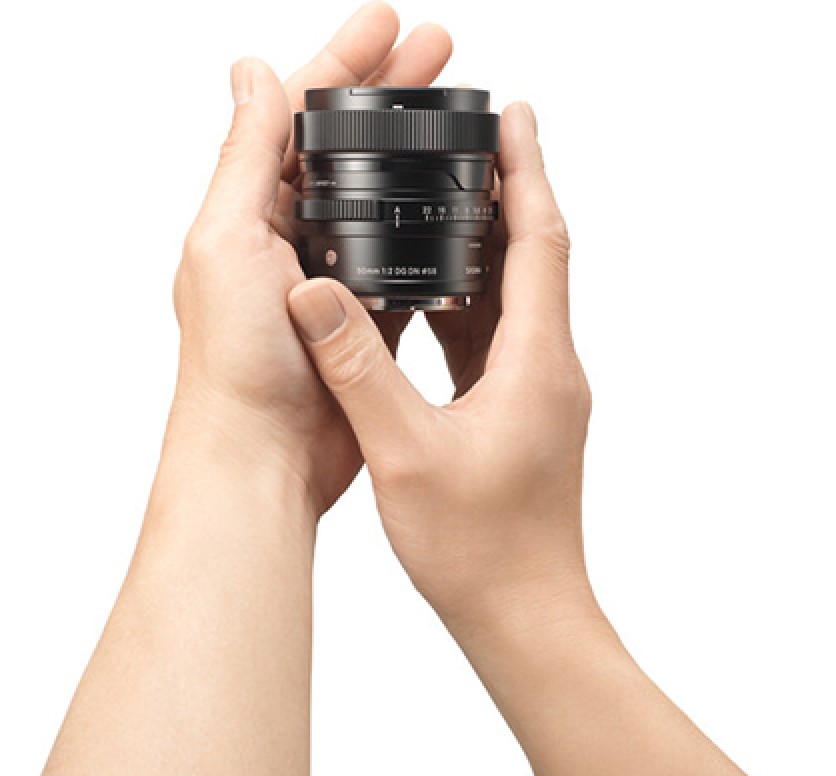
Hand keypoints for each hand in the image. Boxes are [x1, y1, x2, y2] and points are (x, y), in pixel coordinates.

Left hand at [171, 2, 451, 513]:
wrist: (265, 455)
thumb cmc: (235, 363)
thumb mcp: (228, 241)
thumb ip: (245, 157)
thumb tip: (251, 71)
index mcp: (252, 211)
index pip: (301, 114)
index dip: (347, 64)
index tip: (394, 24)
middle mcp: (288, 239)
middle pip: (349, 149)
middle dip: (394, 95)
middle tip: (443, 54)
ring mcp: (331, 280)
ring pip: (380, 203)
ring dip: (416, 161)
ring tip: (461, 123)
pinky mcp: (363, 320)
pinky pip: (400, 265)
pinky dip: (425, 234)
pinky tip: (458, 211)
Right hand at [287, 101, 593, 624]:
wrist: (524, 612)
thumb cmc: (480, 548)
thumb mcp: (405, 451)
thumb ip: (358, 367)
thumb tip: (314, 296)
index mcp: (536, 363)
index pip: (540, 241)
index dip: (527, 172)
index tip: (511, 118)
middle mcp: (548, 368)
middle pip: (531, 259)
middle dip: (502, 196)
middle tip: (465, 145)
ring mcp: (536, 391)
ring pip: (512, 300)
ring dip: (482, 251)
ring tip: (440, 204)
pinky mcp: (518, 413)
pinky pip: (494, 340)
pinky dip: (465, 306)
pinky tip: (429, 296)